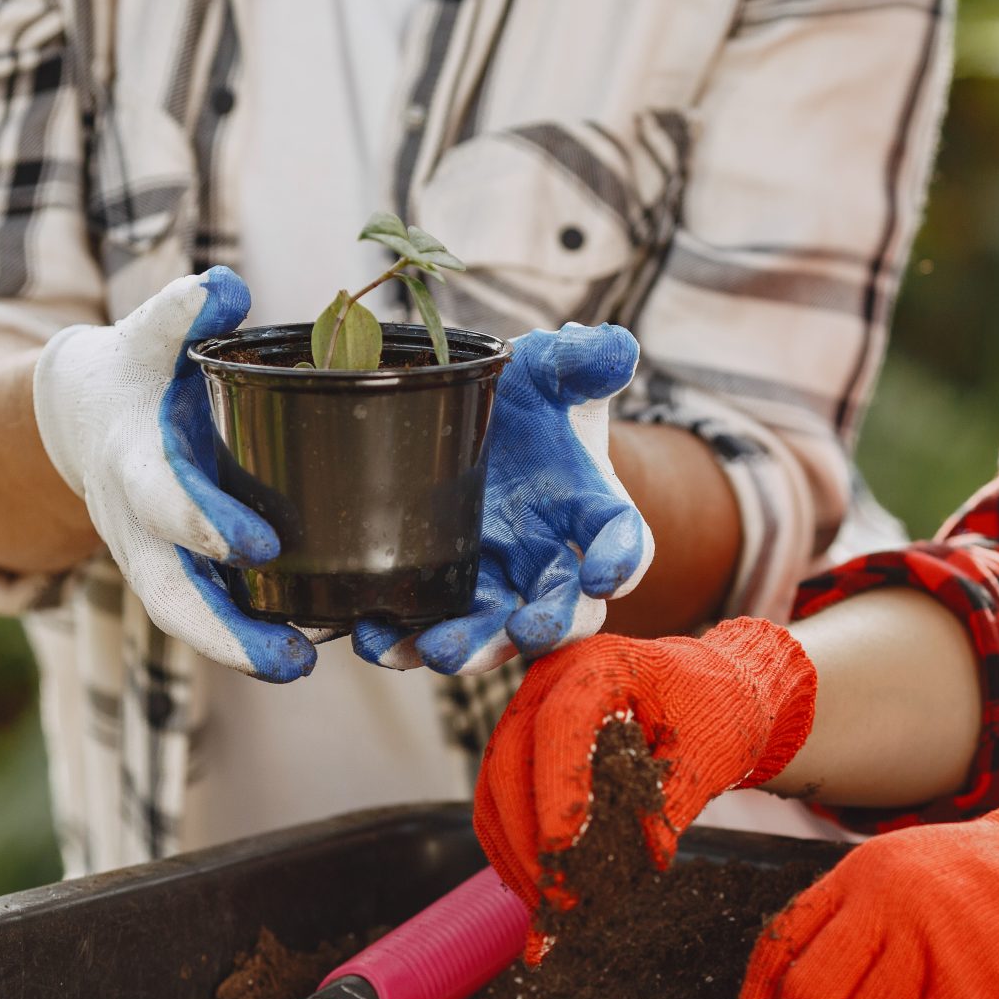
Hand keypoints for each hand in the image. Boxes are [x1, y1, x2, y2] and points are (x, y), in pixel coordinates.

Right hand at [33, 267, 314, 681]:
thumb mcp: (147, 333)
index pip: (164, 500)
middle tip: (292, 658)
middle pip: (170, 592)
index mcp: (132, 460)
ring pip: (184, 617)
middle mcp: (134, 523)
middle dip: (223, 629)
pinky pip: (202, 615)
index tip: (261, 544)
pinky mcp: (172, 572)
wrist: (79, 413)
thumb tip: (225, 288)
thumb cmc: (134, 369)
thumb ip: (180, 311)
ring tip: (300, 667)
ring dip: (238, 649)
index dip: (206, 523)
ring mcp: (148, 556)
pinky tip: (303, 651)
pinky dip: (243, 638)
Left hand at [351, 322, 651, 674]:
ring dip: (471, 649)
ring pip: (494, 633)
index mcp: (591, 509)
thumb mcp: (548, 369)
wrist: (476, 425)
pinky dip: (400, 643)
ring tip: (436, 650)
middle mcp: (548, 560)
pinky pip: (423, 630)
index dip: (622, 560)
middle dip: (546, 626)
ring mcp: (494, 585)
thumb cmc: (527, 399)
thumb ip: (580, 361)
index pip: (624, 541)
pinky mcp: (441, 596)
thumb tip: (615, 347)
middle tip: (526, 632)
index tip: (607, 574)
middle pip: (563, 610)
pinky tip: (374, 638)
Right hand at [474, 618, 816, 911]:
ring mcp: (529, 709)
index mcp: (601, 664)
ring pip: (493, 785)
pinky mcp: (525, 742)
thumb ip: (673, 803)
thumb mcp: (707, 753)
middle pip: (509, 758)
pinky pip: (499, 796)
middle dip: (528, 839)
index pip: (560, 725)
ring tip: (547, 907)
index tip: (564, 854)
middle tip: (560, 899)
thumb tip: (645, 863)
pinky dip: (513, 846)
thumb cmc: (715, 710)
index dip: (555, 792)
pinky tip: (538, 888)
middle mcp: (551, 679)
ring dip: (513, 852)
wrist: (711, 687)